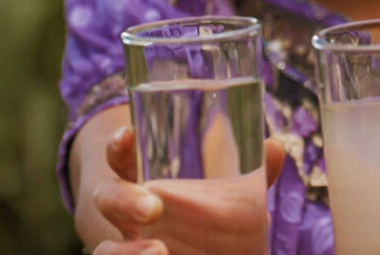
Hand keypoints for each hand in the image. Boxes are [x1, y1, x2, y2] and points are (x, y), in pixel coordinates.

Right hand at [91, 126, 285, 254]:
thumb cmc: (217, 223)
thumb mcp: (237, 198)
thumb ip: (254, 175)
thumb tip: (274, 147)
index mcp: (148, 184)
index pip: (123, 159)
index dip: (119, 145)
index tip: (128, 135)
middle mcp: (130, 217)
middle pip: (107, 198)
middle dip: (122, 199)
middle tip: (152, 207)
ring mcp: (130, 248)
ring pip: (105, 250)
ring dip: (123, 253)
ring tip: (159, 252)